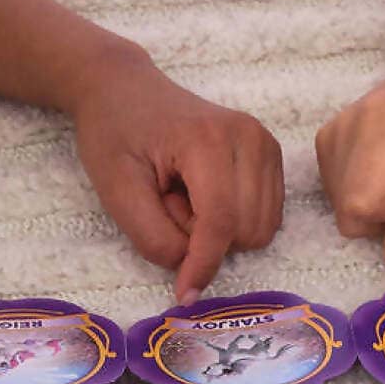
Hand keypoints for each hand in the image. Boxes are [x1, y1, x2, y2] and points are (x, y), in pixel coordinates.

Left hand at [71, 49, 283, 301]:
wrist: (124, 88)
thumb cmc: (114, 133)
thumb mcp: (115, 190)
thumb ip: (153, 237)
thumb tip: (189, 269)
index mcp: (208, 139)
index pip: (221, 221)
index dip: (204, 265)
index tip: (183, 295)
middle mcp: (250, 136)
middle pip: (246, 229)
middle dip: (205, 236)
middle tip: (168, 204)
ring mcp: (265, 142)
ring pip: (262, 227)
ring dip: (221, 230)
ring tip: (184, 196)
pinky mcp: (270, 152)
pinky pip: (267, 215)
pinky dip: (235, 219)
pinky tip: (205, 194)